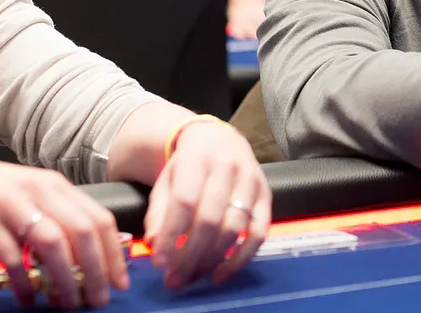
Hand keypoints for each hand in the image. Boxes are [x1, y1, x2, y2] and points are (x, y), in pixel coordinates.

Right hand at [0, 155, 127, 309]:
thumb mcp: (26, 190)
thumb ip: (54, 212)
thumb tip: (86, 249)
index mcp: (53, 184)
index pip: (99, 218)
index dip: (114, 252)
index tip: (119, 279)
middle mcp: (37, 191)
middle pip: (83, 232)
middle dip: (98, 270)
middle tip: (99, 299)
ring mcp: (10, 205)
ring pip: (54, 245)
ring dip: (67, 279)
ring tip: (69, 303)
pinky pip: (13, 258)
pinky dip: (25, 283)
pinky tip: (27, 299)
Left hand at [145, 120, 271, 290]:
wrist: (221, 140)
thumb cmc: (189, 165)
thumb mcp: (167, 179)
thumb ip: (158, 211)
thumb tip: (154, 242)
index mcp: (197, 159)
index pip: (184, 201)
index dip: (171, 235)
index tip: (158, 262)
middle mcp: (228, 168)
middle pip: (209, 219)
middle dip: (189, 256)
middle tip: (174, 280)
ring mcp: (251, 181)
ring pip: (234, 229)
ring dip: (211, 261)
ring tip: (192, 277)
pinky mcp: (266, 196)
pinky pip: (259, 233)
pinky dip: (240, 259)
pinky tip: (221, 274)